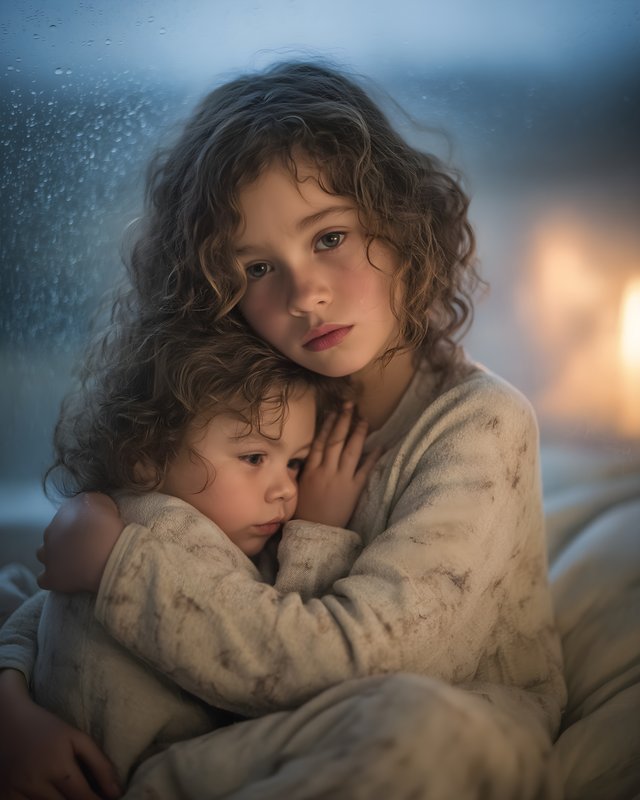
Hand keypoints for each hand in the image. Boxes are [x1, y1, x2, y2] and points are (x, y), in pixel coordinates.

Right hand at [0, 669, 121, 799]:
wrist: (8, 722)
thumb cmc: (47, 729)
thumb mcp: (77, 738)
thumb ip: (100, 764)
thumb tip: (117, 793)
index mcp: (58, 766)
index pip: (84, 798)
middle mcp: (35, 783)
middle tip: (91, 798)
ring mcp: (16, 793)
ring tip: (70, 794)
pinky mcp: (4, 797)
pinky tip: (51, 797)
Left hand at [37, 493, 124, 593]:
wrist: (105, 552)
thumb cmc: (108, 526)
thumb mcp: (103, 501)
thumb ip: (91, 502)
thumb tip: (89, 507)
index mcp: (65, 511)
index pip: (67, 514)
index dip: (79, 522)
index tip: (91, 529)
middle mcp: (51, 531)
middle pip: (54, 533)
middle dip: (65, 538)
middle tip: (84, 545)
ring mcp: (48, 555)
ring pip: (43, 553)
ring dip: (53, 555)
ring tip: (71, 560)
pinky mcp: (51, 576)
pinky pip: (44, 578)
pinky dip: (52, 577)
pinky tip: (65, 577)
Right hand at [296, 404, 379, 527]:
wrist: (314, 531)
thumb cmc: (304, 511)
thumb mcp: (298, 487)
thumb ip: (303, 469)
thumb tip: (307, 454)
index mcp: (310, 470)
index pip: (320, 441)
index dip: (327, 424)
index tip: (333, 411)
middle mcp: (326, 471)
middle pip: (335, 440)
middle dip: (343, 420)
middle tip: (350, 405)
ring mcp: (340, 479)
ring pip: (350, 450)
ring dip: (358, 433)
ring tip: (364, 419)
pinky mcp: (353, 490)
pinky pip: (364, 470)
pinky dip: (373, 458)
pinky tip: (380, 446)